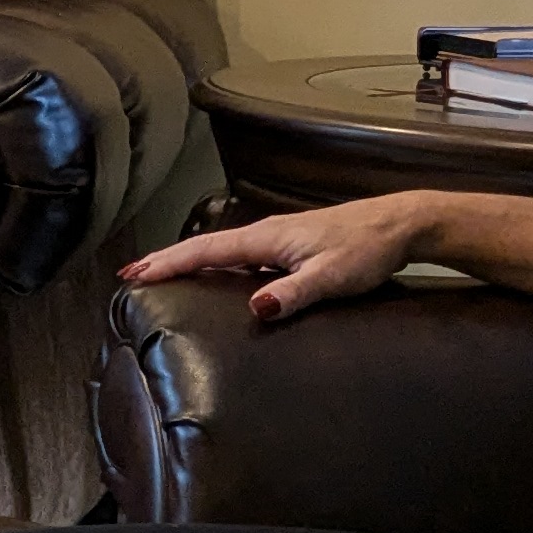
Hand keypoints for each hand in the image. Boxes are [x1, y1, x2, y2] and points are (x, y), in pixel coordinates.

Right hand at [117, 193, 439, 323]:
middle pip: (205, 247)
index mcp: (267, 238)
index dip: (169, 263)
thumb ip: (295, 292)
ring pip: (221, 249)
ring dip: (188, 260)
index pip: (206, 251)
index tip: (135, 273)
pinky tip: (216, 276)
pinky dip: (215, 262)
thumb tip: (257, 307)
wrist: (400, 225)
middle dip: (167, 260)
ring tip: (161, 274)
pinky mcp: (289, 246)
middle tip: (132, 275)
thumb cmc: (368, 248)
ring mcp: (277, 238)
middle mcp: (266, 234)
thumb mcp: (333, 275)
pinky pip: (239, 254)